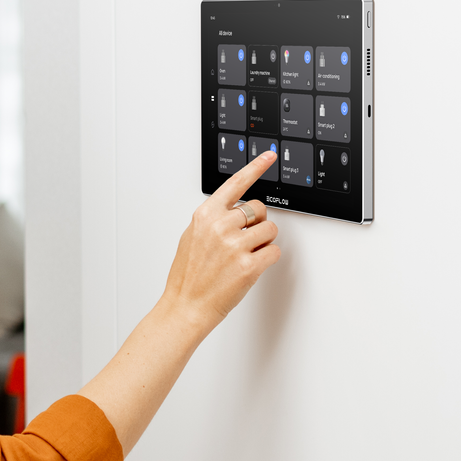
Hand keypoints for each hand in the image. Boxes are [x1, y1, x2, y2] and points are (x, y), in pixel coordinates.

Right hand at [160, 152, 282, 332]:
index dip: (255, 167)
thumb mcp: (191, 237)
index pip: (235, 184)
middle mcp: (220, 226)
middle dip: (257, 222)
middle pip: (259, 209)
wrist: (186, 305)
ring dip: (263, 241)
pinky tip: (251, 265)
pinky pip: (274, 251)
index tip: (269, 155)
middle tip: (244, 239)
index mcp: (205, 215)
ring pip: (270, 230)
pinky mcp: (249, 266)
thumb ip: (211, 220)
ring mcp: (235, 246)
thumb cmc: (187, 275)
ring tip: (244, 255)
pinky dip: (268, 258)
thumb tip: (232, 212)